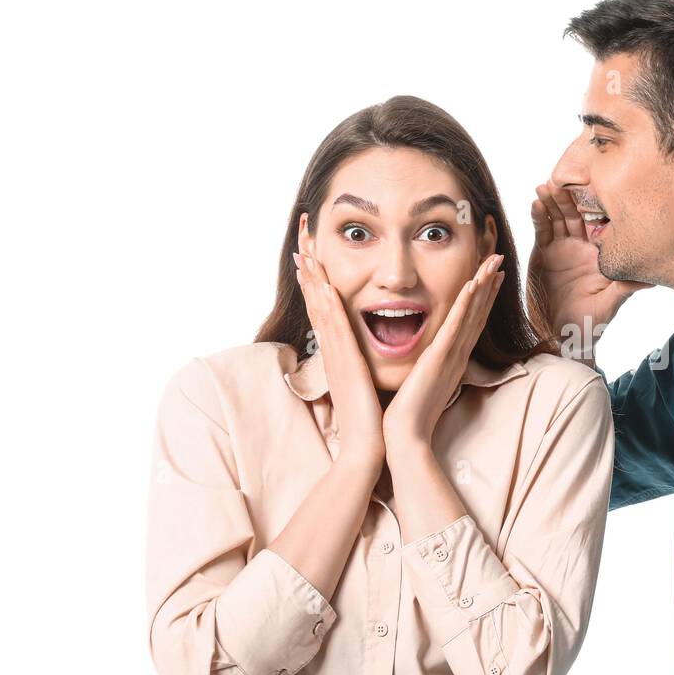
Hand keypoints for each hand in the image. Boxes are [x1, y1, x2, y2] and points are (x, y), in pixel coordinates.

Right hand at [293, 216, 384, 474]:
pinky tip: (325, 282)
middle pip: (317, 294)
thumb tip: (364, 346)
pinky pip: (334, 326)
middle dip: (309, 262)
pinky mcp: (345, 361)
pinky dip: (328, 302)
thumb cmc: (371, 415)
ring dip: (313, 274)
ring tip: (305, 245)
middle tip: (302, 230)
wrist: (368, 444)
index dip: (317, 274)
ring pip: (321, 304)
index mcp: (340, 347)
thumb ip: (361, 359)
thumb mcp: (364, 377)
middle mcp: (333, 345)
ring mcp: (336, 352)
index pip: (326, 302)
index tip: (311, 248)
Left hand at [382, 251, 504, 452]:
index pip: (471, 322)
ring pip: (472, 314)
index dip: (482, 298)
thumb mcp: (422, 383)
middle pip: (478, 313)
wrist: (406, 434)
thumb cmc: (410, 413)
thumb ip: (428, 367)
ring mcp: (451, 355)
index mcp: (452, 359)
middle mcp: (457, 354)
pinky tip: (474, 284)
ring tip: (494, 263)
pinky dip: (467, 304)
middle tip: (499, 261)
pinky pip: (457, 325)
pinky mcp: (441, 357)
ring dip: (484, 286)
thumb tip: (427, 359)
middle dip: (489, 285)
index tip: (489, 277)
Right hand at [527, 181, 650, 358]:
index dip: (594, 205)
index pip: (599, 222)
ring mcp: (562, 248)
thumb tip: (650, 280)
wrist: (562, 335)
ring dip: (551, 202)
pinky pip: (542, 231)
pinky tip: (536, 205)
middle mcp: (582, 246)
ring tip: (545, 187)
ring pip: (557, 218)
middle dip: (568, 196)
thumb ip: (624, 289)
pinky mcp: (543, 253)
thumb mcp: (609, 306)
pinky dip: (538, 218)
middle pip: (575, 214)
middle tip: (562, 180)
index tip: (592, 188)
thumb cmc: (590, 323)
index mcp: (600, 253)